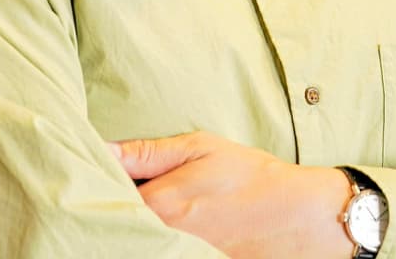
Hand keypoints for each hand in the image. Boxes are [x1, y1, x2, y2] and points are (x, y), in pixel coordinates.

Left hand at [110, 130, 352, 258]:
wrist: (298, 218)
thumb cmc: (249, 176)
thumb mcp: (200, 148)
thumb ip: (148, 152)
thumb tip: (103, 149)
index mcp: (159, 204)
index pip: (105, 194)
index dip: (97, 182)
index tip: (98, 172)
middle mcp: (162, 238)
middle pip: (117, 223)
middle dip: (111, 207)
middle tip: (115, 190)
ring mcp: (178, 256)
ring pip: (136, 240)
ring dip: (132, 227)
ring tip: (142, 210)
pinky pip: (159, 251)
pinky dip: (153, 242)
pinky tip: (167, 229)